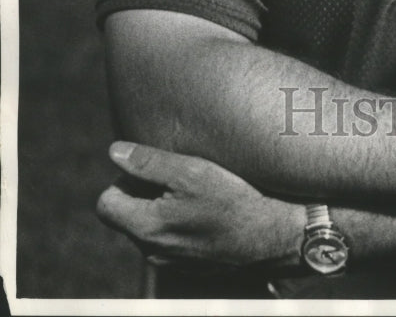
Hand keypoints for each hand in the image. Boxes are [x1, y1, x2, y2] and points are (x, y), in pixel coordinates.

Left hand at [96, 142, 301, 270]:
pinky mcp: (184, 265)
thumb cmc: (230, 199)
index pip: (106, 202)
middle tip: (178, 178)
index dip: (123, 180)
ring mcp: (168, 261)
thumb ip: (148, 162)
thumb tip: (114, 151)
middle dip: (143, 192)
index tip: (151, 171)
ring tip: (194, 194)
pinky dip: (177, 222)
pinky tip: (203, 212)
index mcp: (146, 227)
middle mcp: (151, 250)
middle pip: (126, 214)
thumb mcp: (191, 171)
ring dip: (161, 207)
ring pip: (147, 226)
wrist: (268, 236)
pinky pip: (167, 238)